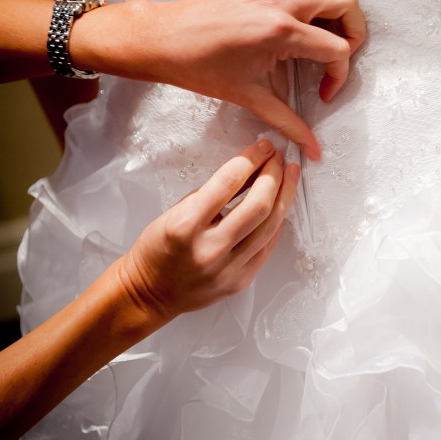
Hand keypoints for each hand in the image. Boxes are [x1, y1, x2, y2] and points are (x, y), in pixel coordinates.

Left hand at [74, 0, 366, 158]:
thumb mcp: (249, 96)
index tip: (323, 91)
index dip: (339, 75)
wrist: (164, 39)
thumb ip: (288, 121)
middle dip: (352, 29)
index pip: (337, 48)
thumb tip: (313, 149)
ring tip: (322, 24)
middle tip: (339, 52)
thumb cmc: (201, 68)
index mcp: (282, 32)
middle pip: (345, 0)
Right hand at [117, 139, 299, 320]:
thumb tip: (248, 170)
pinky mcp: (240, 282)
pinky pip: (267, 246)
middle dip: (274, 175)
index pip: (228, 182)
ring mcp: (227, 269)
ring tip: (290, 175)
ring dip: (284, 195)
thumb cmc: (157, 249)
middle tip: (279, 158)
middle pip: (258, 205)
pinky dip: (276, 222)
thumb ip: (212, 193)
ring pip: (270, 226)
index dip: (252, 159)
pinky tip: (281, 205)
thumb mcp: (176, 211)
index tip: (264, 147)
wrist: (150, 293)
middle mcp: (209, 248)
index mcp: (186, 225)